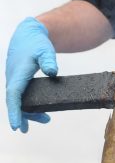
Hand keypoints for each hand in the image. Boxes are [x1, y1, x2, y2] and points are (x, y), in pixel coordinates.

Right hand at [6, 18, 57, 132]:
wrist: (28, 36)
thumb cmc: (37, 43)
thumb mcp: (45, 50)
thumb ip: (48, 60)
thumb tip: (52, 72)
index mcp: (18, 74)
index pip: (13, 96)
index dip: (15, 111)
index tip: (16, 125)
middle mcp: (13, 79)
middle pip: (16, 102)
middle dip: (23, 116)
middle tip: (31, 126)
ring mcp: (15, 81)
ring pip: (19, 101)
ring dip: (29, 113)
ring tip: (46, 120)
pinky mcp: (19, 82)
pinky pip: (21, 98)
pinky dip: (28, 107)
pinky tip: (40, 115)